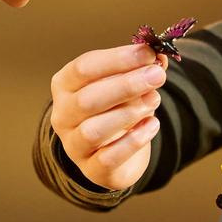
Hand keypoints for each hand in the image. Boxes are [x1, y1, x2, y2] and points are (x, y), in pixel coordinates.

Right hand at [49, 43, 167, 190]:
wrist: (111, 153)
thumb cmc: (115, 108)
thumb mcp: (124, 84)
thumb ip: (139, 69)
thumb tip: (159, 57)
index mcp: (64, 85)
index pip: (83, 68)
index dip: (117, 59)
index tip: (148, 52)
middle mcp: (62, 115)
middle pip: (87, 99)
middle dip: (126, 85)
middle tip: (157, 75)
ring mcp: (74, 145)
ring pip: (94, 130)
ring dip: (128, 113)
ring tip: (154, 100)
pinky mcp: (91, 169)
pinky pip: (109, 158)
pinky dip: (134, 141)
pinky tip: (153, 125)